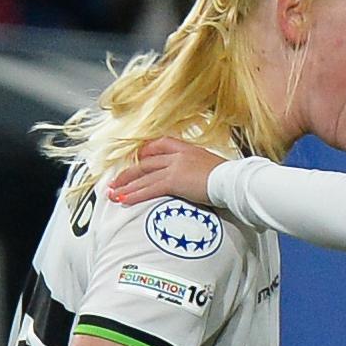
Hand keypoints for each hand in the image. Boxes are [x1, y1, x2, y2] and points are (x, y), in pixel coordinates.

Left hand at [109, 137, 225, 205]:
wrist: (233, 180)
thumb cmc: (229, 177)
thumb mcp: (212, 166)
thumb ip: (199, 168)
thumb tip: (198, 177)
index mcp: (186, 148)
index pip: (159, 146)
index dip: (145, 154)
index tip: (136, 161)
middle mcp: (177, 155)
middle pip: (145, 163)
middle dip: (128, 174)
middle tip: (114, 182)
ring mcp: (174, 167)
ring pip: (143, 176)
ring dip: (126, 187)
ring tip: (113, 194)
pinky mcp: (173, 181)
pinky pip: (149, 189)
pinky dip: (135, 195)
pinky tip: (124, 200)